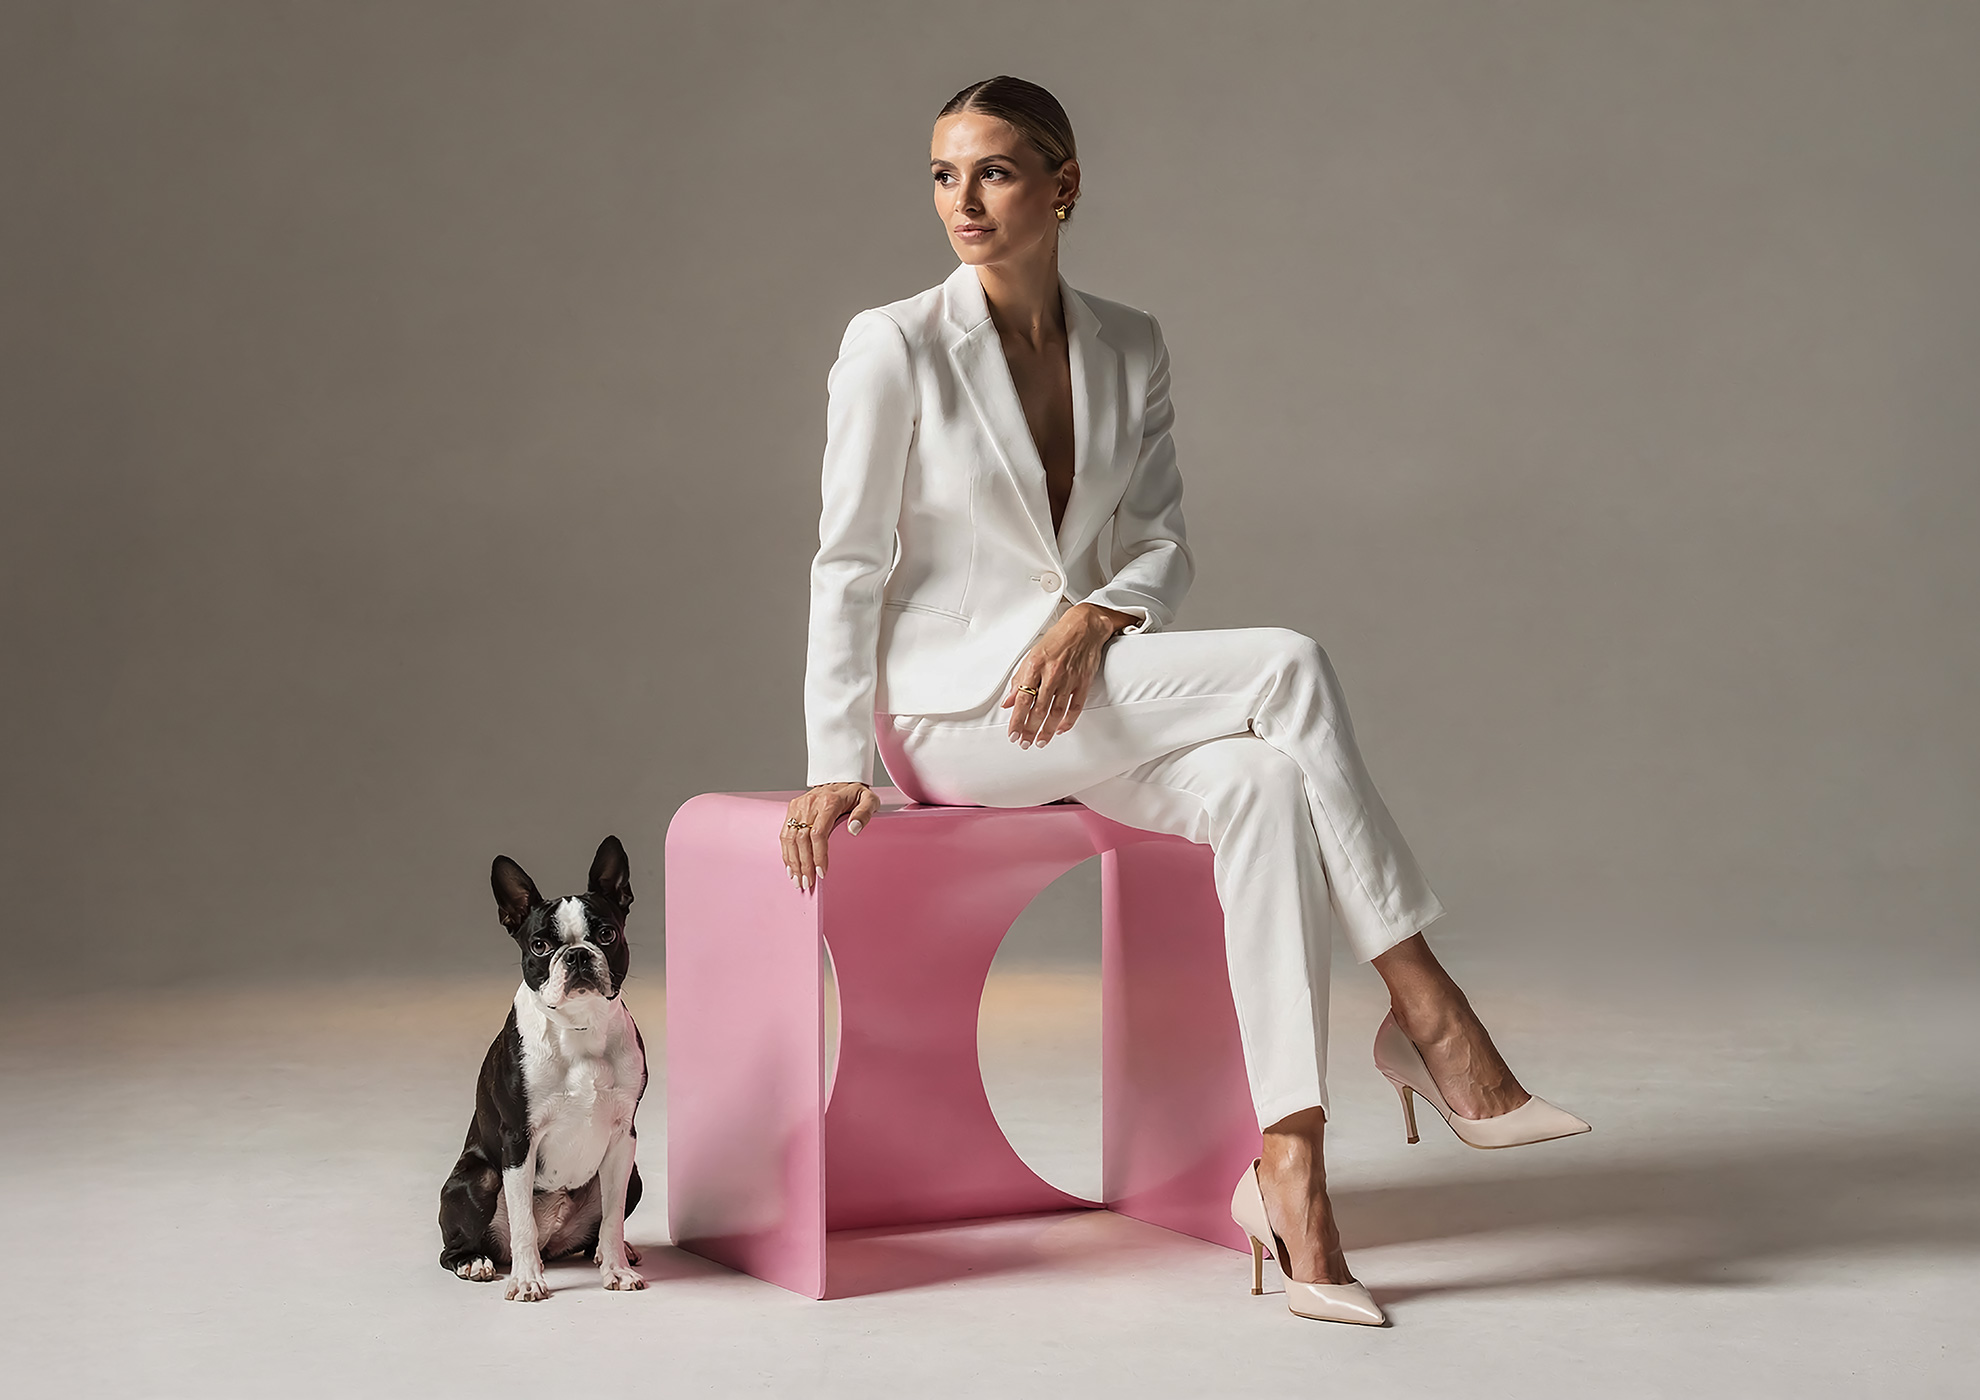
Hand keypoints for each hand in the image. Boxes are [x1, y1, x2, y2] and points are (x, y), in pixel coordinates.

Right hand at [782, 781, 876, 891]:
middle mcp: (810, 804)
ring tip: (797, 880)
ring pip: (790, 838)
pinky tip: (790, 867)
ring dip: (792, 861)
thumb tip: (854, 830)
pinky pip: (785, 833)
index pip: (818, 833)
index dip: (818, 855)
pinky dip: (786, 852)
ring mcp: (799, 806)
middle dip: (804, 864)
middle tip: (808, 883)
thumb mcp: (869, 799)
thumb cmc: (856, 794)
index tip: (822, 873)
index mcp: (829, 803)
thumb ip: (865, 813)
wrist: (841, 779)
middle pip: (802, 839)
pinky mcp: (792, 808)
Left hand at [1002, 603, 1137, 747]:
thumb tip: (1008, 701)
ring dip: (1047, 731)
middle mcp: (1051, 674)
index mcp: (1034, 666)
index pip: (1022, 699)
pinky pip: (1075, 707)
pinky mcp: (1083, 682)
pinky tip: (1060, 730)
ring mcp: (1068, 680)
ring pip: (1056, 712)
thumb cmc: (1056, 640)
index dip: (1016, 719)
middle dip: (1030, 730)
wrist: (1083, 626)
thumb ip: (1018, 680)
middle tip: (1024, 743)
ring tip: (1040, 742)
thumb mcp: (1031, 656)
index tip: (1012, 734)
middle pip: (1038, 709)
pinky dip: (1068, 721)